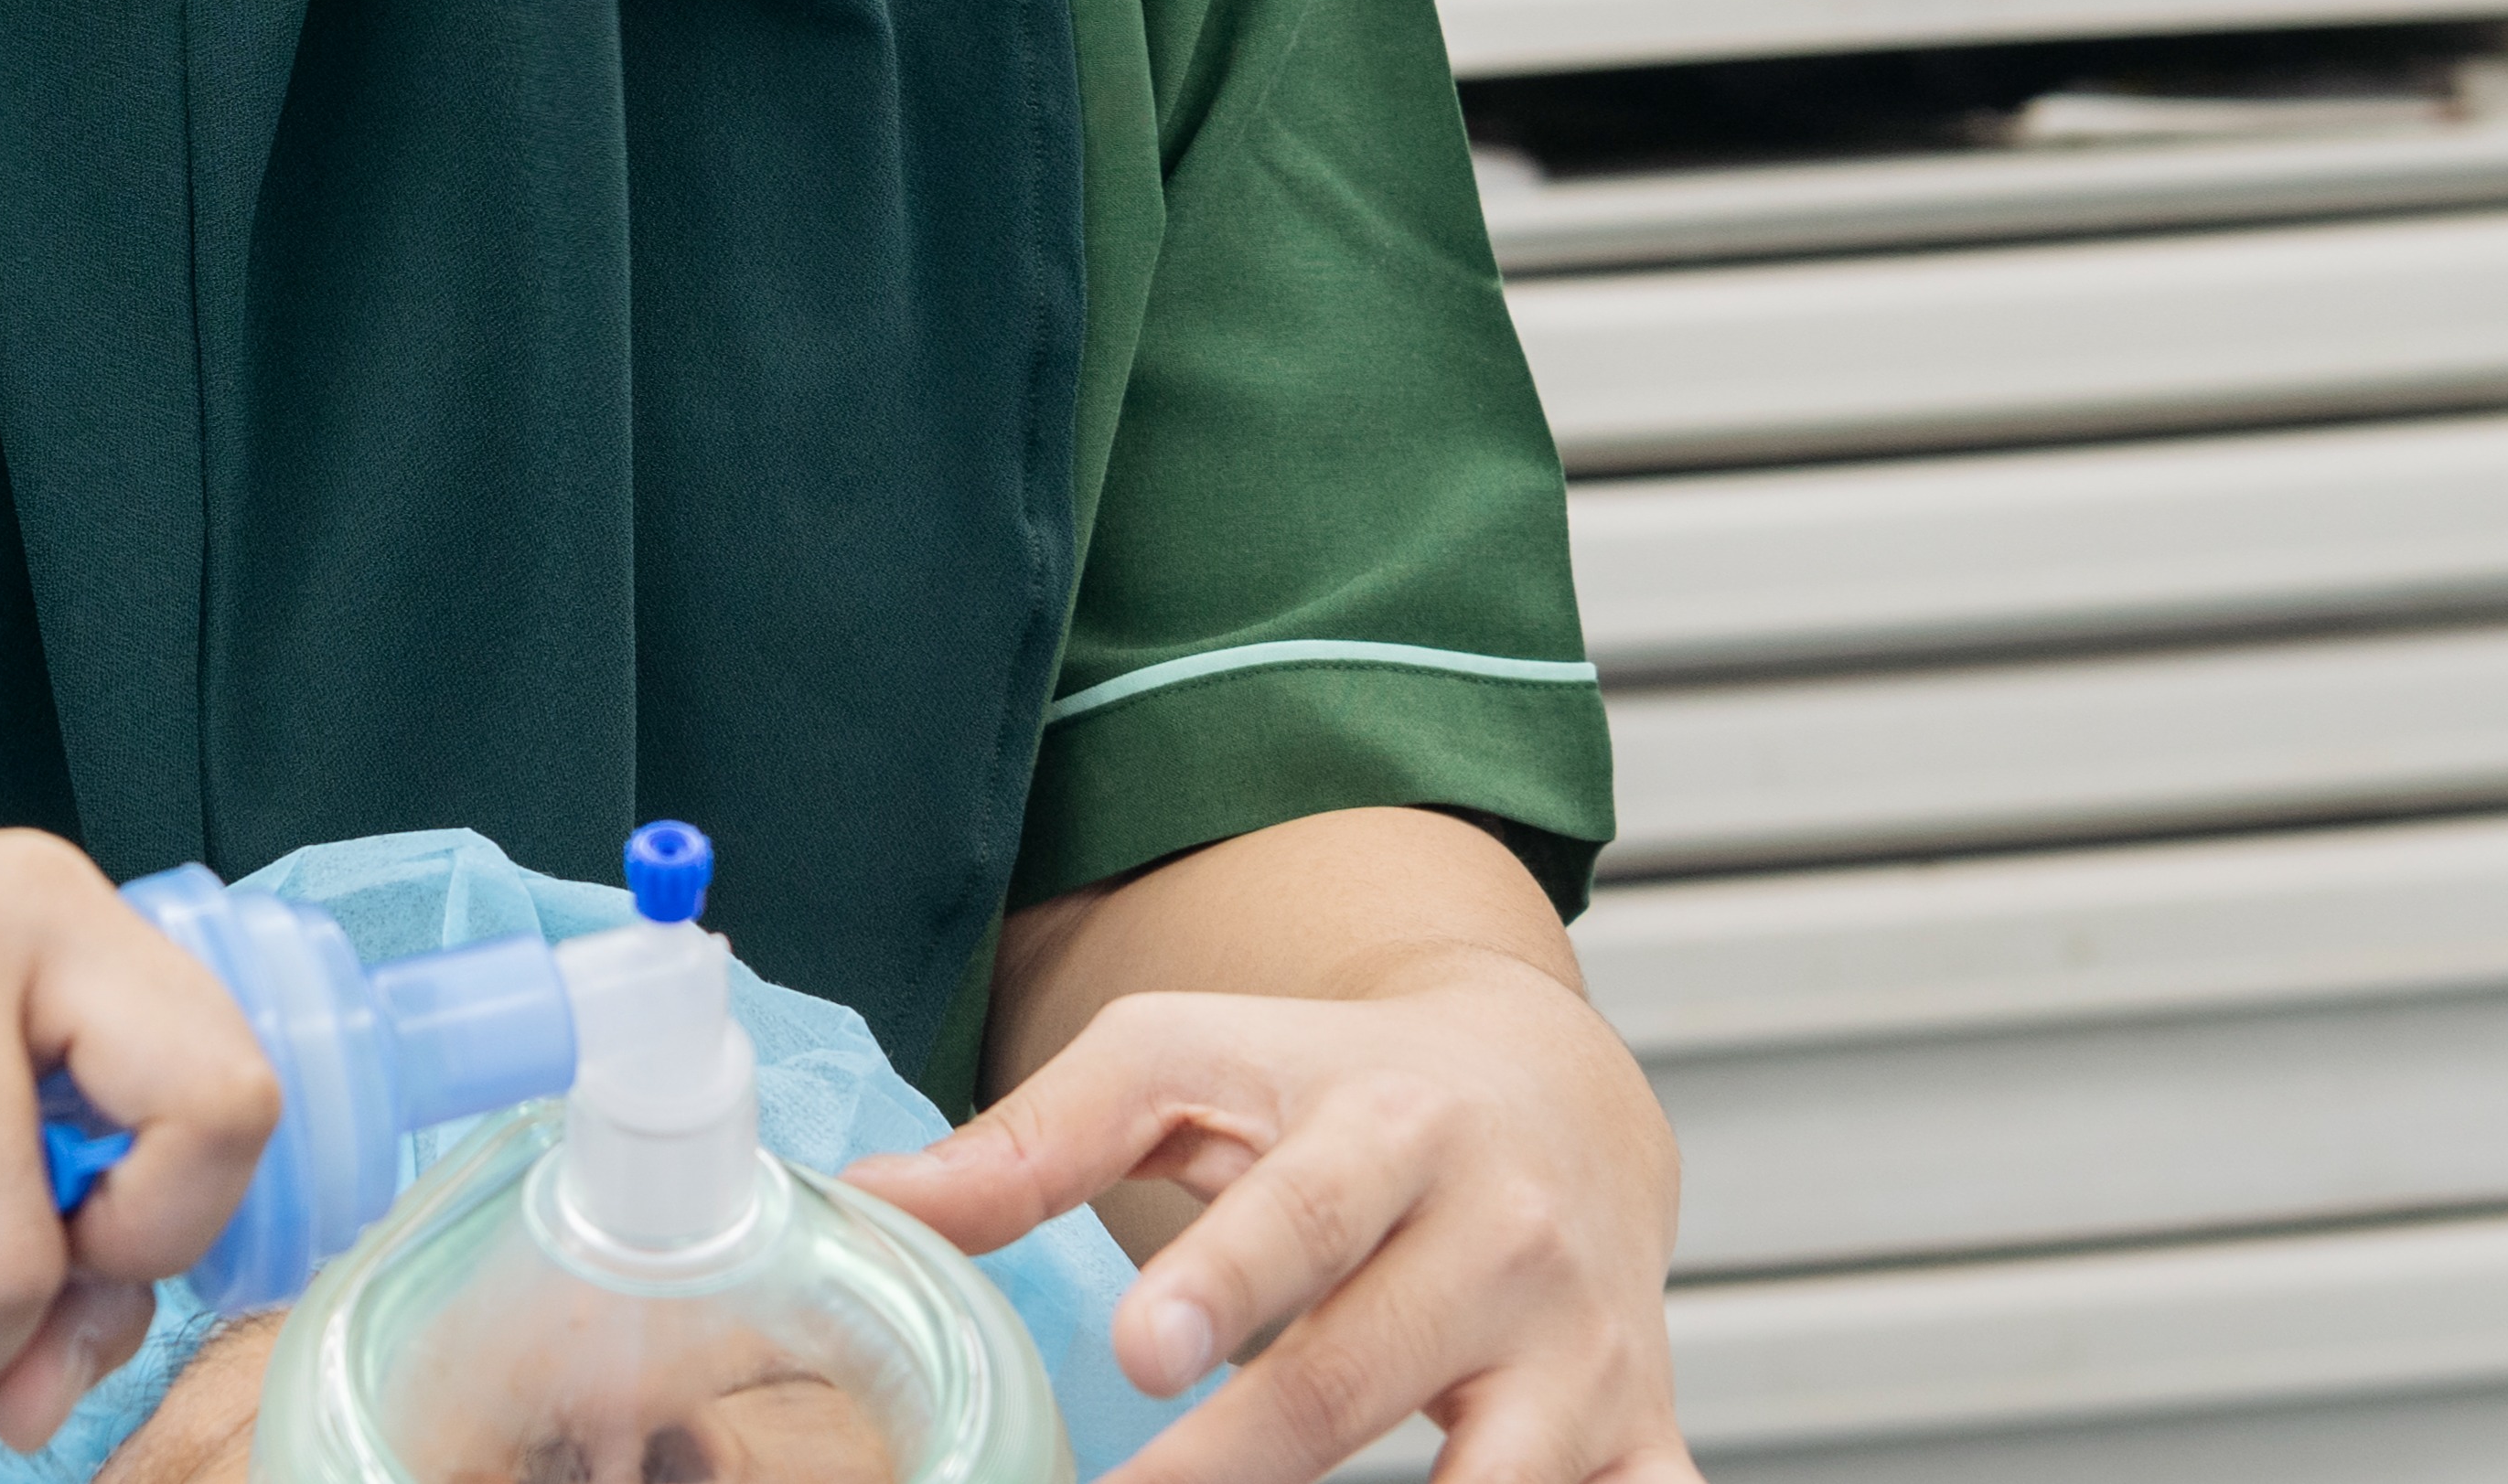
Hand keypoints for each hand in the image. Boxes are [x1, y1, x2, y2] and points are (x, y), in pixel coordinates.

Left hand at [845, 969, 1687, 1483]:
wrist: (1555, 1091)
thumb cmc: (1336, 1081)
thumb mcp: (1187, 1064)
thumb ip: (1033, 1138)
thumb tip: (869, 1204)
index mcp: (1393, 1130)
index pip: (1305, 1213)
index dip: (1228, 1282)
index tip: (1147, 1348)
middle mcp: (1504, 1239)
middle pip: (1363, 1374)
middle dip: (1247, 1461)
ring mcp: (1582, 1350)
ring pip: (1508, 1478)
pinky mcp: (1638, 1428)